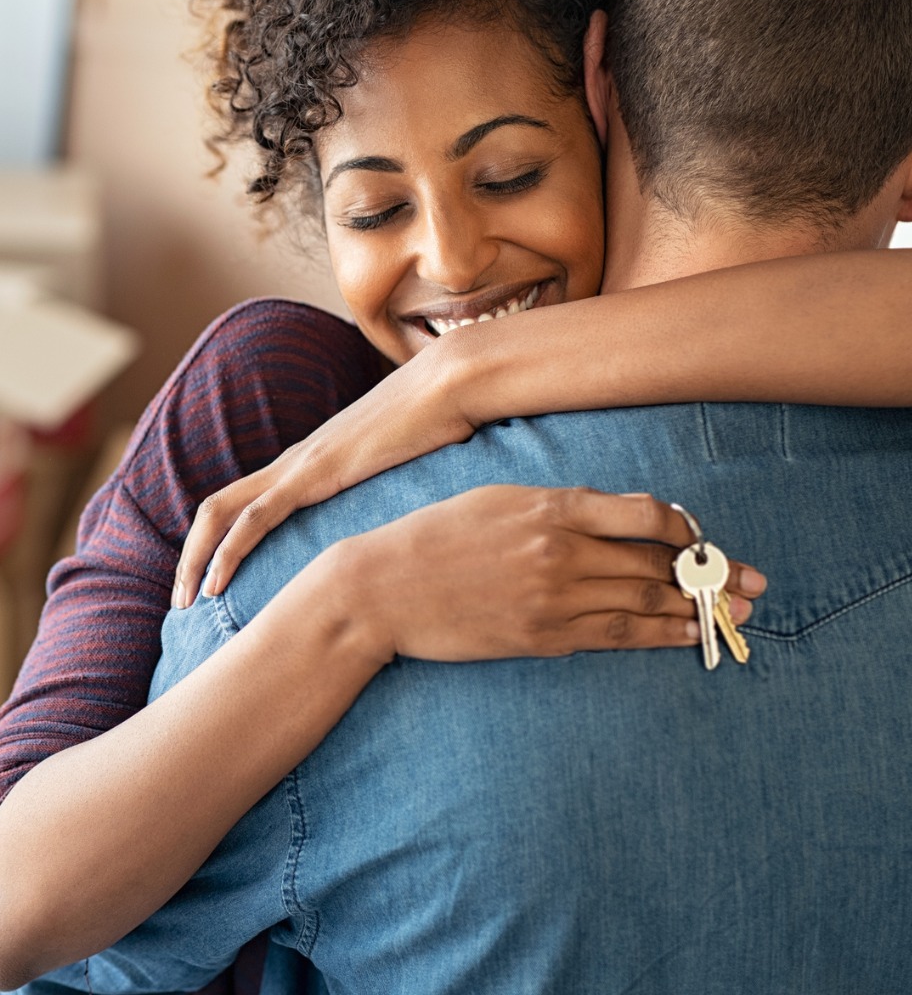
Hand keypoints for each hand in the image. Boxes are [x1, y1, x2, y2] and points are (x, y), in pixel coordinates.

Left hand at [174, 345, 474, 607]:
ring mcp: (300, 465)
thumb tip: (406, 522)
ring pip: (221, 512)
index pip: (245, 503)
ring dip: (195, 559)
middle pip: (217, 507)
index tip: (212, 584)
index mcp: (311, 462)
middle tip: (180, 601)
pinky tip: (215, 584)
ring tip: (183, 602)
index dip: (219, 541)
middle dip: (190, 555)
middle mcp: (294, 462)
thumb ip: (390, 491)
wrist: (449, 385)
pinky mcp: (314, 474)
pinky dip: (228, 551)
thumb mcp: (406, 469)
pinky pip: (255, 517)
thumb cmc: (439, 424)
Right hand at [321, 486, 765, 663]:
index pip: (645, 514)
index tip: (701, 537)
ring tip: (735, 613)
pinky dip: (657, 636)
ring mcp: (553, 598)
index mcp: (550, 507)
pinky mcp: (542, 637)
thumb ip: (557, 505)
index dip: (685, 528)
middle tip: (753, 582)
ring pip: (645, 603)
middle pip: (657, 562)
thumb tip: (612, 516)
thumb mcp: (497, 499)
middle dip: (711, 573)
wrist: (384, 588)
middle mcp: (561, 550)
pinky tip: (686, 637)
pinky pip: (615, 637)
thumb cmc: (436, 535)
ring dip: (697, 609)